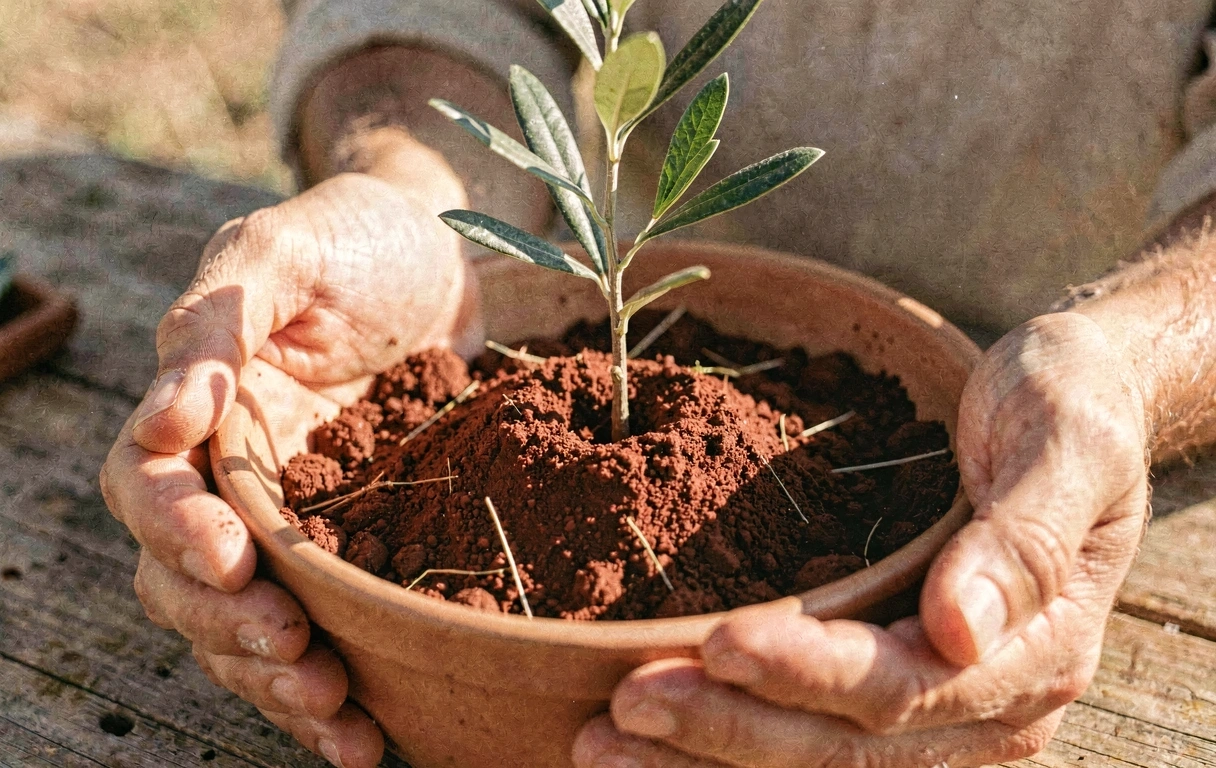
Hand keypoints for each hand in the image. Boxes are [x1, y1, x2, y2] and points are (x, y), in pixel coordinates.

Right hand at [101, 171, 478, 767]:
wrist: (444, 260)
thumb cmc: (358, 240)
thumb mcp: (286, 248)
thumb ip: (221, 314)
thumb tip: (167, 411)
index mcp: (198, 409)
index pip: (147, 486)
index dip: (173, 530)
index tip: (231, 555)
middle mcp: (233, 475)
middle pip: (185, 577)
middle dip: (228, 624)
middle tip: (290, 647)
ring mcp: (295, 518)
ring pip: (248, 621)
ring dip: (277, 678)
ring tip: (335, 710)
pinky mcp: (358, 546)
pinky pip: (328, 628)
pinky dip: (338, 683)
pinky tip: (368, 733)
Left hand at [573, 312, 1149, 767]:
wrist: (1074, 404)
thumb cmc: (1066, 406)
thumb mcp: (1066, 443)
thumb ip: (1024, 540)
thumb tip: (961, 631)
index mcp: (1036, 648)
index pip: (903, 682)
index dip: (807, 672)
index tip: (719, 641)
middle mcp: (988, 702)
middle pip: (846, 742)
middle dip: (730, 727)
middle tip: (624, 709)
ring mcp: (942, 709)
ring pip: (820, 758)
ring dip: (711, 755)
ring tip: (606, 742)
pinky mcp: (899, 695)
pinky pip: (815, 736)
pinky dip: (733, 740)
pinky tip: (657, 743)